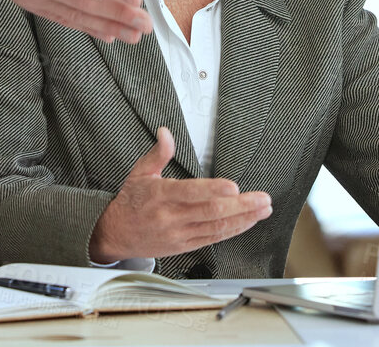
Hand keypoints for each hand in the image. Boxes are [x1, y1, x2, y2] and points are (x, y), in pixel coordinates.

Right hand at [89, 128, 272, 261]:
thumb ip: (158, 153)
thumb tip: (166, 133)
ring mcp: (180, 234)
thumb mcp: (139, 173)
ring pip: (216, 228)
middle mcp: (171, 217)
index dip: (213, 190)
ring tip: (263, 209)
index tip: (234, 187)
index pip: (190, 192)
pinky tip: (247, 222)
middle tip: (262, 198)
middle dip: (241, 206)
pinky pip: (213, 239)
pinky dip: (233, 231)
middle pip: (211, 212)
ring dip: (243, 219)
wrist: (115, 235)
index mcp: (160, 196)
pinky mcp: (185, 246)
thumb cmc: (130, 203)